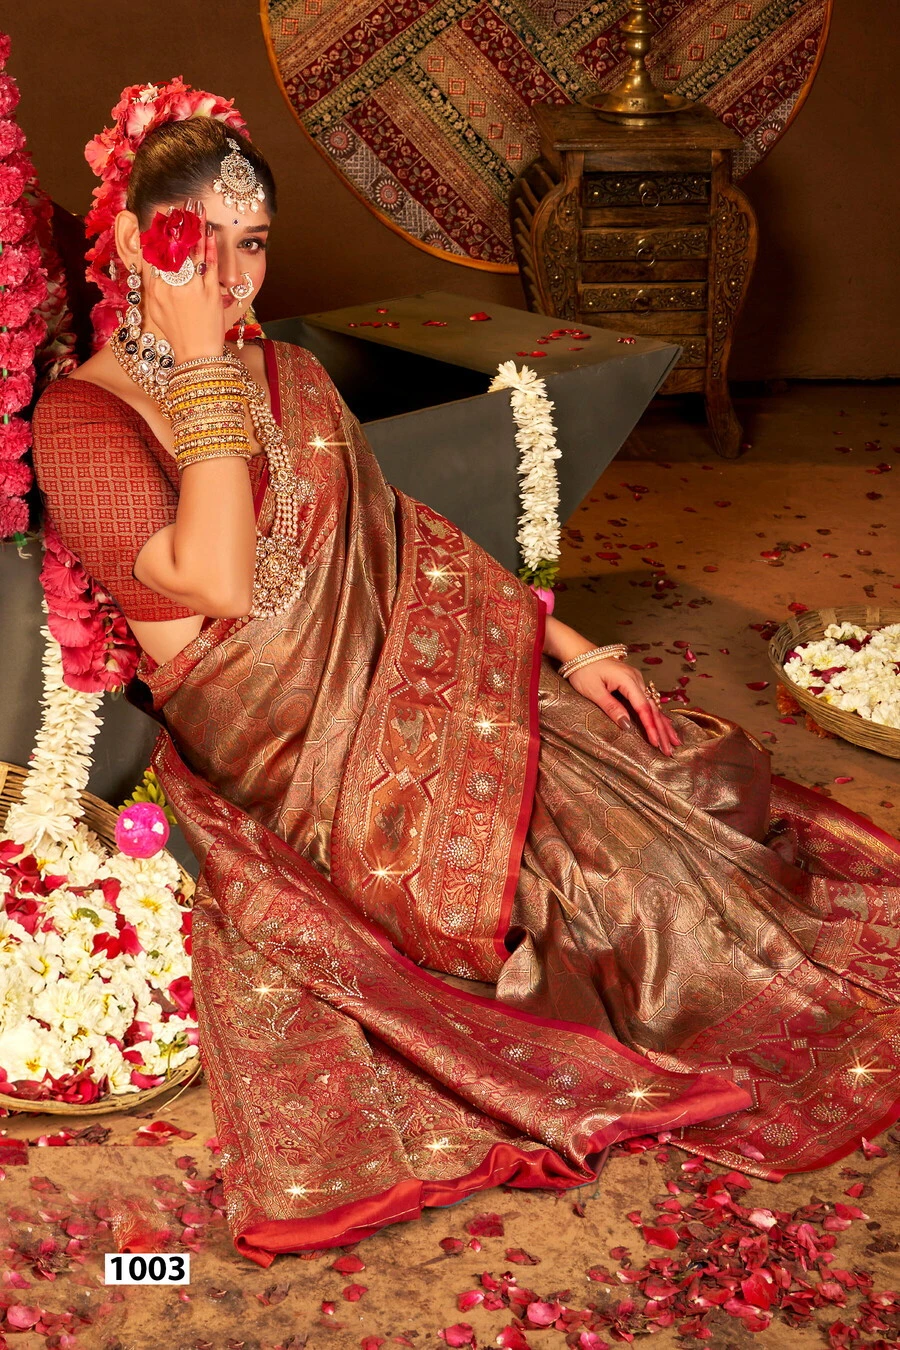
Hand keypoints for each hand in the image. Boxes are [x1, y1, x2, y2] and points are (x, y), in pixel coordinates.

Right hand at [140, 200, 225, 363]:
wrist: (196, 355)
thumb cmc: (176, 333)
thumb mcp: (155, 308)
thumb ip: (151, 283)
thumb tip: (147, 261)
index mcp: (154, 290)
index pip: (151, 254)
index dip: (154, 231)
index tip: (155, 213)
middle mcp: (170, 287)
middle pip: (170, 247)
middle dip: (174, 222)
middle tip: (178, 203)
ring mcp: (191, 289)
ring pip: (191, 251)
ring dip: (193, 227)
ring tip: (196, 207)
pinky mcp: (210, 293)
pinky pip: (209, 264)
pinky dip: (209, 246)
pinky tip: (210, 231)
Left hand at [567, 658, 681, 755]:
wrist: (579, 651)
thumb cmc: (583, 670)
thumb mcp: (594, 691)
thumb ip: (612, 708)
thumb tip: (627, 726)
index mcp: (628, 680)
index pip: (643, 708)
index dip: (650, 727)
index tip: (656, 743)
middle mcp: (637, 679)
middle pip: (653, 708)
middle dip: (662, 730)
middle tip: (669, 750)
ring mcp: (636, 679)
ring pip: (653, 705)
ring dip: (663, 724)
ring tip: (674, 741)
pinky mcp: (633, 681)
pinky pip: (648, 700)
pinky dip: (656, 714)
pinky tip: (665, 725)